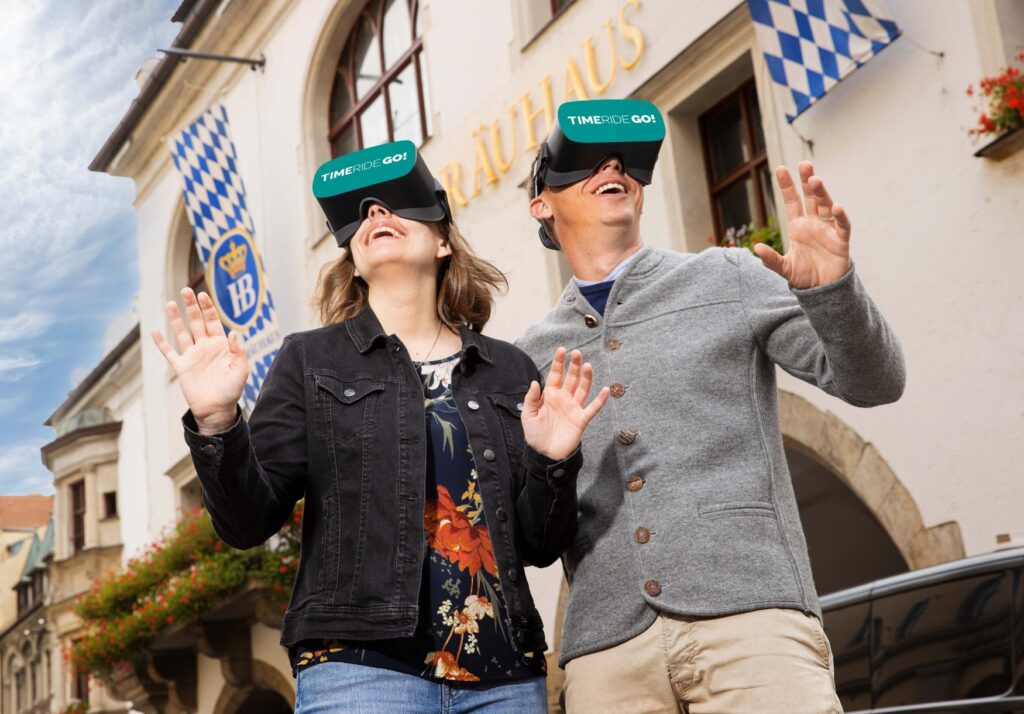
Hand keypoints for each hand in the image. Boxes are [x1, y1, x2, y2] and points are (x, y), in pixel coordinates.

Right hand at [150, 288, 248, 432]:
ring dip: (176, 318)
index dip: (208, 308)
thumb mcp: (241, 370)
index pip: (213, 321)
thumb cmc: (232, 391)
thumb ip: (238, 351)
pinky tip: (155, 330)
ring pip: (181, 332)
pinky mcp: (181, 367)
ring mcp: (192, 356)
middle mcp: (205, 347)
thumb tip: (233, 333)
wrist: (217, 410)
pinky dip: (161, 342)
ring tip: (170, 302)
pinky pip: (169, 352)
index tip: (202, 294)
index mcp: (220, 345)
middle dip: (191, 306)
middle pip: (196, 322)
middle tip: (186, 289)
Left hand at [521, 348, 609, 460]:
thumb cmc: (535, 435)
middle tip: (577, 353)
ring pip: (582, 389)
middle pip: (571, 378)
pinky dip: (600, 400)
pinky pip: (592, 408)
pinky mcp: (581, 420)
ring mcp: (573, 408)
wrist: (545, 454)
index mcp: (550, 396)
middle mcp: (563, 399)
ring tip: (587, 365)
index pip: (555, 375)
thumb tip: (536, 382)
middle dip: (574, 365)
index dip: (558, 363)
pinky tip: (605, 390)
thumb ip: (532, 399)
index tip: (562, 350)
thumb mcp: (528, 415)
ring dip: (586, 377)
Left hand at [753, 161, 851, 288]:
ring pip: (826, 205)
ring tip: (815, 180)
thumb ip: (771, 259)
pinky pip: (842, 225)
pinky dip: (840, 216)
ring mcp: (828, 229)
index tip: (780, 169)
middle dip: (807, 181)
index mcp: (798, 226)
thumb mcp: (784, 268)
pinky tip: (837, 207)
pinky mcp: (841, 239)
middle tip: (804, 164)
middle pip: (811, 197)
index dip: (787, 186)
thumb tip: (756, 247)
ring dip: (821, 193)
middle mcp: (813, 223)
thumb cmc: (804, 276)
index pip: (792, 201)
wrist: (822, 290)